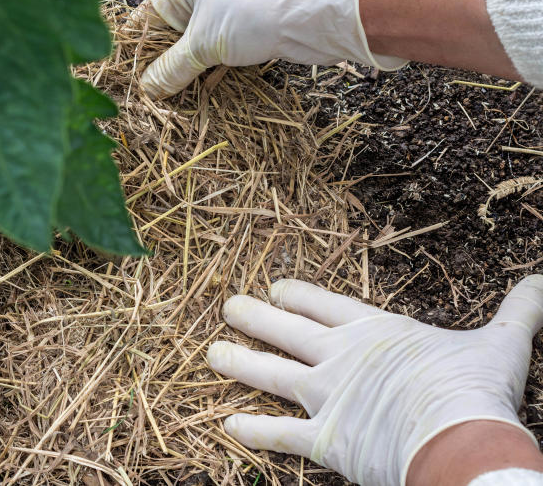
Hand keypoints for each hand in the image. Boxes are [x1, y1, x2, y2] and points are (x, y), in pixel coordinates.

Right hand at [135, 0, 406, 98]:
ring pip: (195, 48)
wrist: (314, 16)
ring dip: (185, 73)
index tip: (123, 73)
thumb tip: (147, 88)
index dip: (135, 45)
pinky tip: (199, 94)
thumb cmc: (253, 14)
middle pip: (170, 34)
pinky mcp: (247, 32)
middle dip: (160, 64)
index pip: (147, 13)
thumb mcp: (202, 45)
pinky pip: (217, 56)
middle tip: (145, 94)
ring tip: (168, 100)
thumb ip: (171, 69)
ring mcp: (227, 12)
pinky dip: (208, 74)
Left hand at [207, 276, 542, 485]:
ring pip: (270, 375)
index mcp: (374, 330)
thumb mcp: (502, 342)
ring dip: (240, 363)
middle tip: (228, 307)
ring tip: (211, 354)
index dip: (298, 294)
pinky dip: (253, 431)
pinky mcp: (323, 438)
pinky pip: (278, 434)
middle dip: (257, 318)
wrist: (460, 438)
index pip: (325, 304)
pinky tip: (228, 426)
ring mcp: (326, 397)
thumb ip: (520, 310)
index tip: (276, 285)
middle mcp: (339, 358)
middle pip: (287, 331)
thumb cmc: (475, 388)